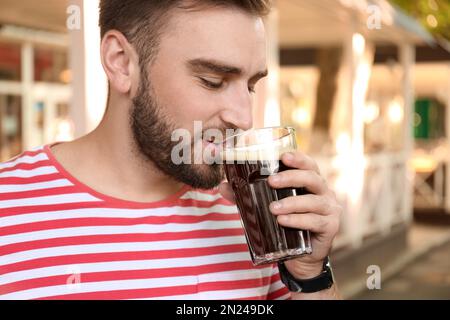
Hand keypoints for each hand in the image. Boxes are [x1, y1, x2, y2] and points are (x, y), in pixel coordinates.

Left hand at [219, 151, 341, 278]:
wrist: (301, 256)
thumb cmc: (286, 222)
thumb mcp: (267, 206)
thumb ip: (246, 196)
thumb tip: (222, 187)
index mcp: (310, 182)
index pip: (308, 164)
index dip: (298, 157)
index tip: (283, 156)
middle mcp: (324, 192)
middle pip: (312, 178)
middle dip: (291, 177)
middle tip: (271, 181)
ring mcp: (329, 209)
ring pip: (313, 201)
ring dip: (292, 202)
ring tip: (273, 208)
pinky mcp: (330, 227)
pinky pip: (315, 221)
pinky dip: (298, 220)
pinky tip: (283, 221)